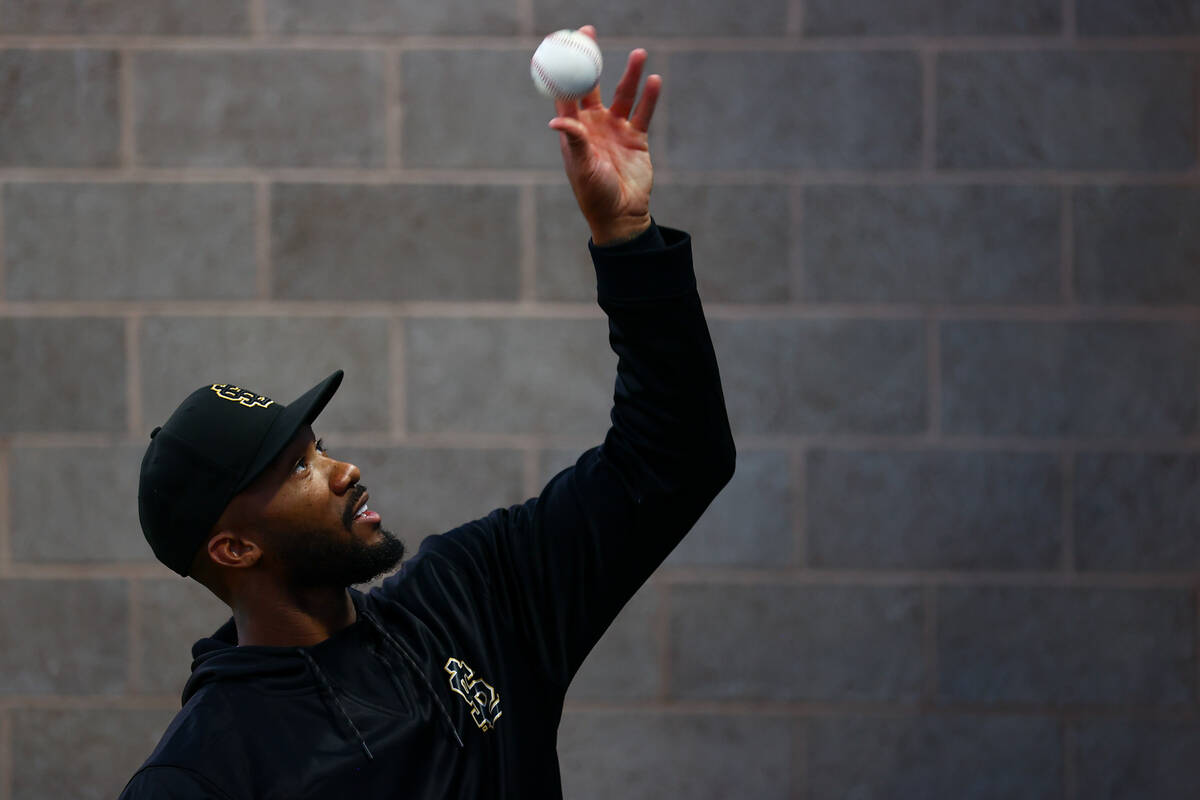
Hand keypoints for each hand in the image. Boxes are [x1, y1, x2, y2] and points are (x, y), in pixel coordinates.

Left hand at [548, 26, 661, 245]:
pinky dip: (650, 98)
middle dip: (591, 59)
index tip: (561, 44)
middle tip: (590, 33)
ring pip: (623, 95)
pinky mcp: (637, 139)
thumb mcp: (581, 167)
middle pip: (591, 84)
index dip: (562, 68)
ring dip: (630, 75)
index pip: (565, 92)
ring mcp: (616, 130)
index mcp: (574, 130)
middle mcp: (593, 125)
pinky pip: (644, 113)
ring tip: (639, 54)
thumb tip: (555, 119)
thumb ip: (574, 140)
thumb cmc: (594, 194)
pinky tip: (655, 80)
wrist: (620, 215)